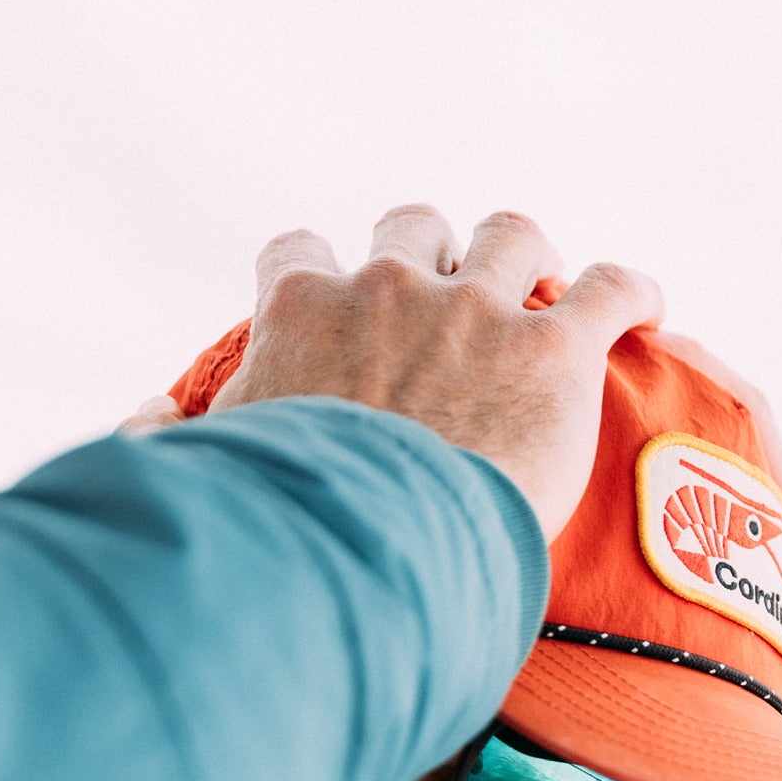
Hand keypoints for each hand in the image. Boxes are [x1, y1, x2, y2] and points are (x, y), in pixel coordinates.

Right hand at [130, 206, 662, 542]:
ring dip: (525, 256)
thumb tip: (140, 418)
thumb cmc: (270, 527)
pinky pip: (607, 288)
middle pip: (413, 226)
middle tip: (450, 303)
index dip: (320, 270)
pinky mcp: (552, 350)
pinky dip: (628, 291)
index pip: (297, 251)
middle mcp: (385, 287)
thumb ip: (160, 437)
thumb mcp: (194, 473)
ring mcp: (474, 311)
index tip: (337, 297)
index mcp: (297, 310)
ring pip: (512, 233)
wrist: (362, 554)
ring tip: (543, 291)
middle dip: (431, 254)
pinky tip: (641, 306)